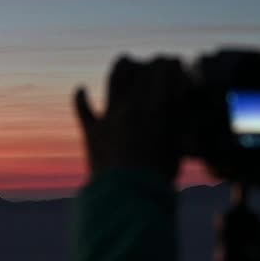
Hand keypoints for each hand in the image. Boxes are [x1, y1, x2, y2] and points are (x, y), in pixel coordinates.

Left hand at [74, 55, 189, 179]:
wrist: (126, 198)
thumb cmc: (157, 176)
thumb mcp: (176, 145)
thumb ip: (177, 120)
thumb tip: (178, 102)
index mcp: (155, 106)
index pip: (164, 69)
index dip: (172, 63)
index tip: (176, 63)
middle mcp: (131, 105)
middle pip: (142, 70)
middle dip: (153, 64)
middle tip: (159, 65)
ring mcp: (109, 116)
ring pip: (114, 78)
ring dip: (122, 66)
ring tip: (127, 62)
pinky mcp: (91, 131)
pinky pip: (82, 108)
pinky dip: (81, 96)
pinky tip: (81, 89)